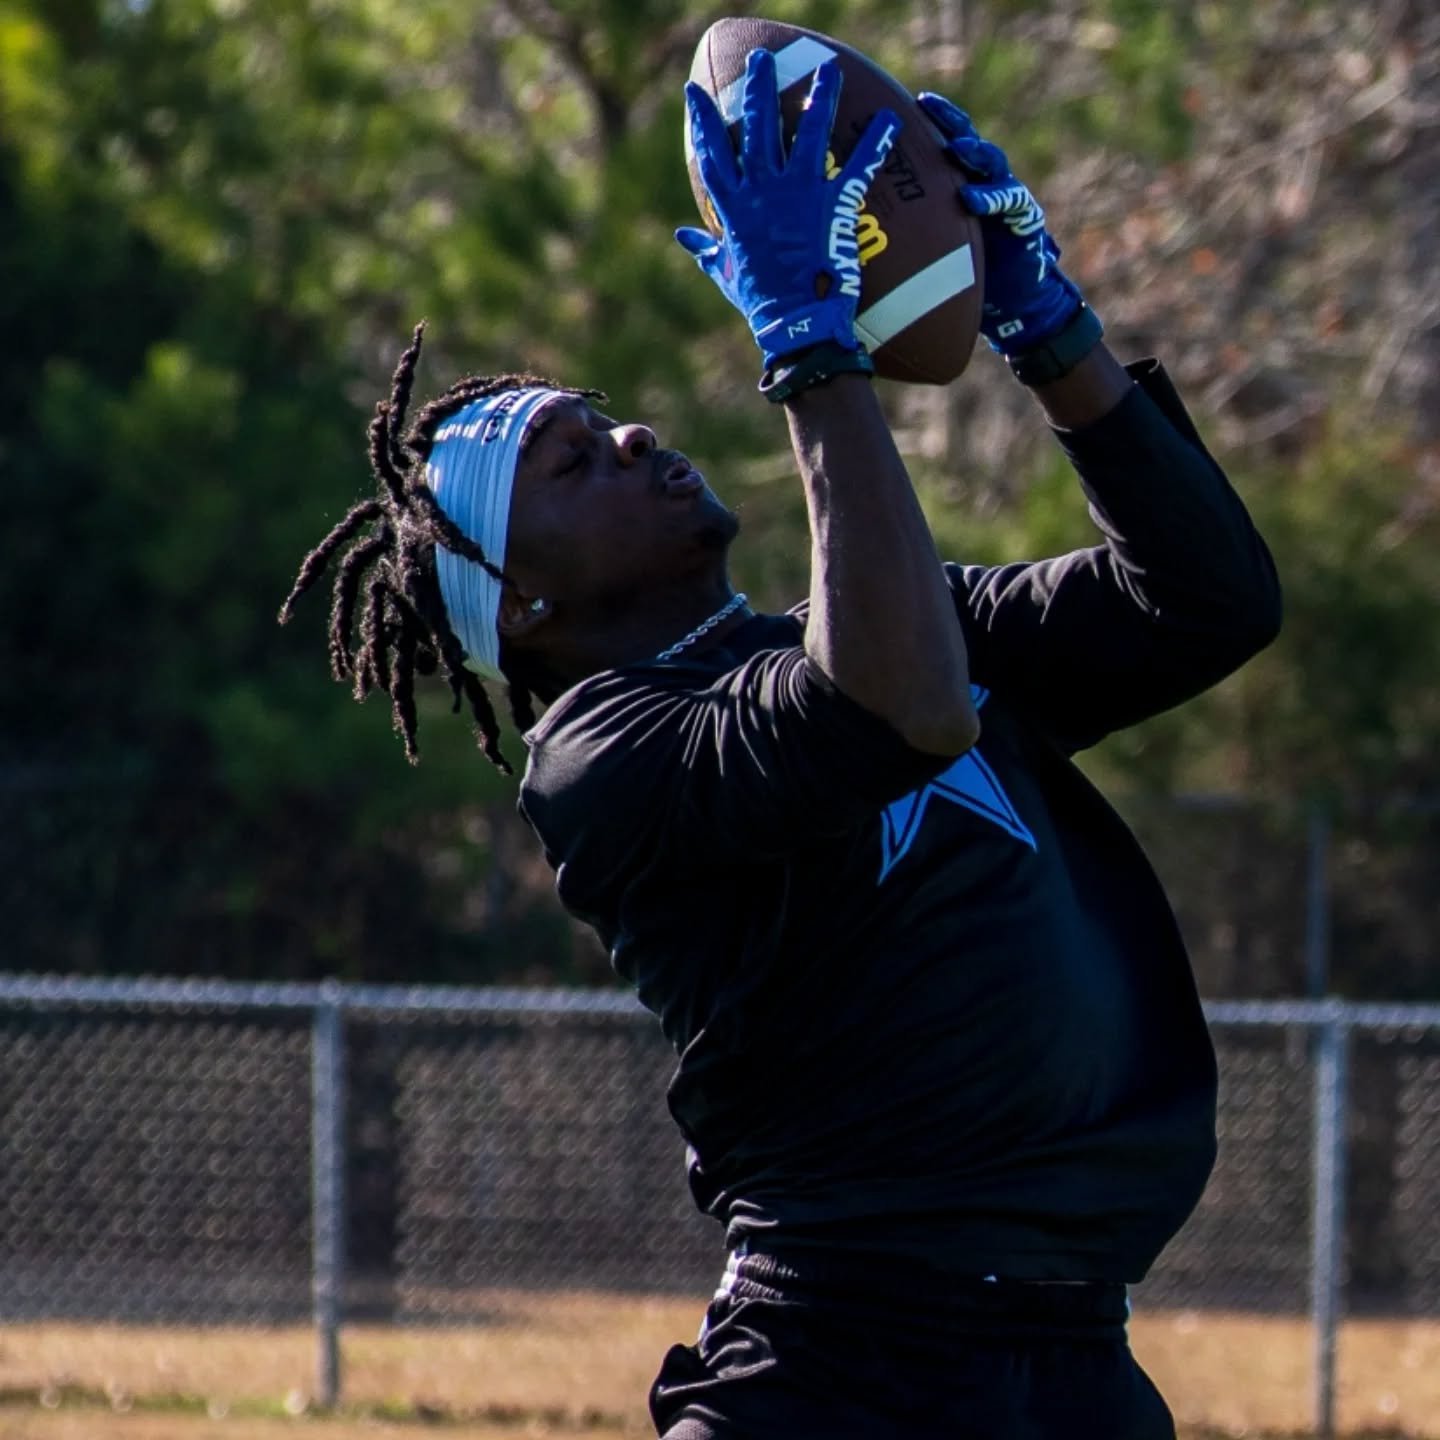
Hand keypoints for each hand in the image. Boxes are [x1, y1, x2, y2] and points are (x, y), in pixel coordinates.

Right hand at [677, 50, 898, 371]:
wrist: (796, 324)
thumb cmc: (759, 304)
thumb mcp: (725, 275)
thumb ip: (706, 250)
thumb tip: (684, 238)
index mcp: (734, 207)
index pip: (712, 153)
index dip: (701, 120)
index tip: (694, 90)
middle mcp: (763, 191)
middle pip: (757, 127)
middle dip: (757, 88)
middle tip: (761, 58)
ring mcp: (798, 194)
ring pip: (808, 131)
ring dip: (819, 96)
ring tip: (828, 69)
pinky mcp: (832, 205)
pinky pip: (858, 166)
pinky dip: (876, 144)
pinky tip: (889, 120)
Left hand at [916, 92, 1085, 354]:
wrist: (1010, 304)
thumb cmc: (964, 276)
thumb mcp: (927, 251)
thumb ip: (905, 234)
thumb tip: (854, 233)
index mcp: (957, 186)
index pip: (939, 146)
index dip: (922, 124)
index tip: (895, 105)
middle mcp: (982, 184)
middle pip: (964, 142)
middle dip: (949, 121)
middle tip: (927, 106)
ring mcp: (1006, 199)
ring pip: (992, 164)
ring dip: (975, 153)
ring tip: (958, 148)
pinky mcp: (1025, 221)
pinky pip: (1012, 203)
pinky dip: (993, 199)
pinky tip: (973, 198)